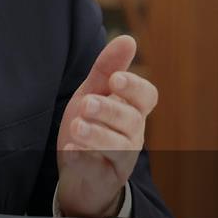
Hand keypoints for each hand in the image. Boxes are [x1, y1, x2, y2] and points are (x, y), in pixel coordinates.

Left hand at [55, 35, 157, 217]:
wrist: (80, 175)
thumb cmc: (91, 127)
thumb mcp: (94, 94)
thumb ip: (108, 69)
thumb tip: (128, 38)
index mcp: (132, 110)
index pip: (147, 96)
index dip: (134, 87)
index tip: (115, 79)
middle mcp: (132, 134)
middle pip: (131, 120)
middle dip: (110, 110)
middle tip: (87, 104)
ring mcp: (120, 158)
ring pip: (118, 146)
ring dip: (97, 135)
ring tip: (77, 126)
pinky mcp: (104, 178)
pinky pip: (97, 168)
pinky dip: (83, 158)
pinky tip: (70, 149)